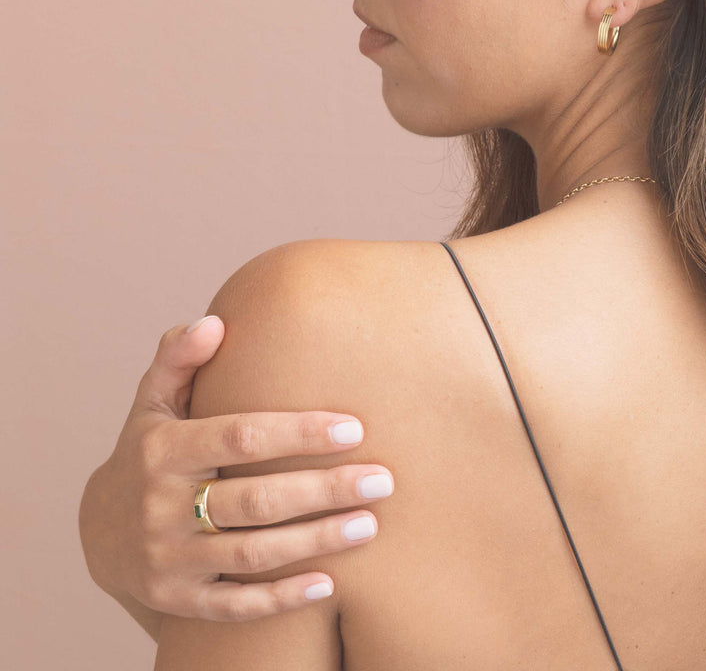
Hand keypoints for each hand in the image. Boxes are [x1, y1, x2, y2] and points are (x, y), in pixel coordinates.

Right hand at [78, 315, 392, 625]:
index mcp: (163, 449)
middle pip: (257, 500)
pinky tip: (329, 585)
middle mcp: (161, 506)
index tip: (355, 429)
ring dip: (317, 541)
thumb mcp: (152, 401)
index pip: (241, 437)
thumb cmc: (147, 451)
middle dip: (325, 490)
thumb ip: (179, 358)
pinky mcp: (178, 598)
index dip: (300, 434)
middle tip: (382, 480)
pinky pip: (235, 605)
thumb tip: (214, 322)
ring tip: (370, 524)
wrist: (100, 530)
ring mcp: (169, 559)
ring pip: (253, 554)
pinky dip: (282, 598)